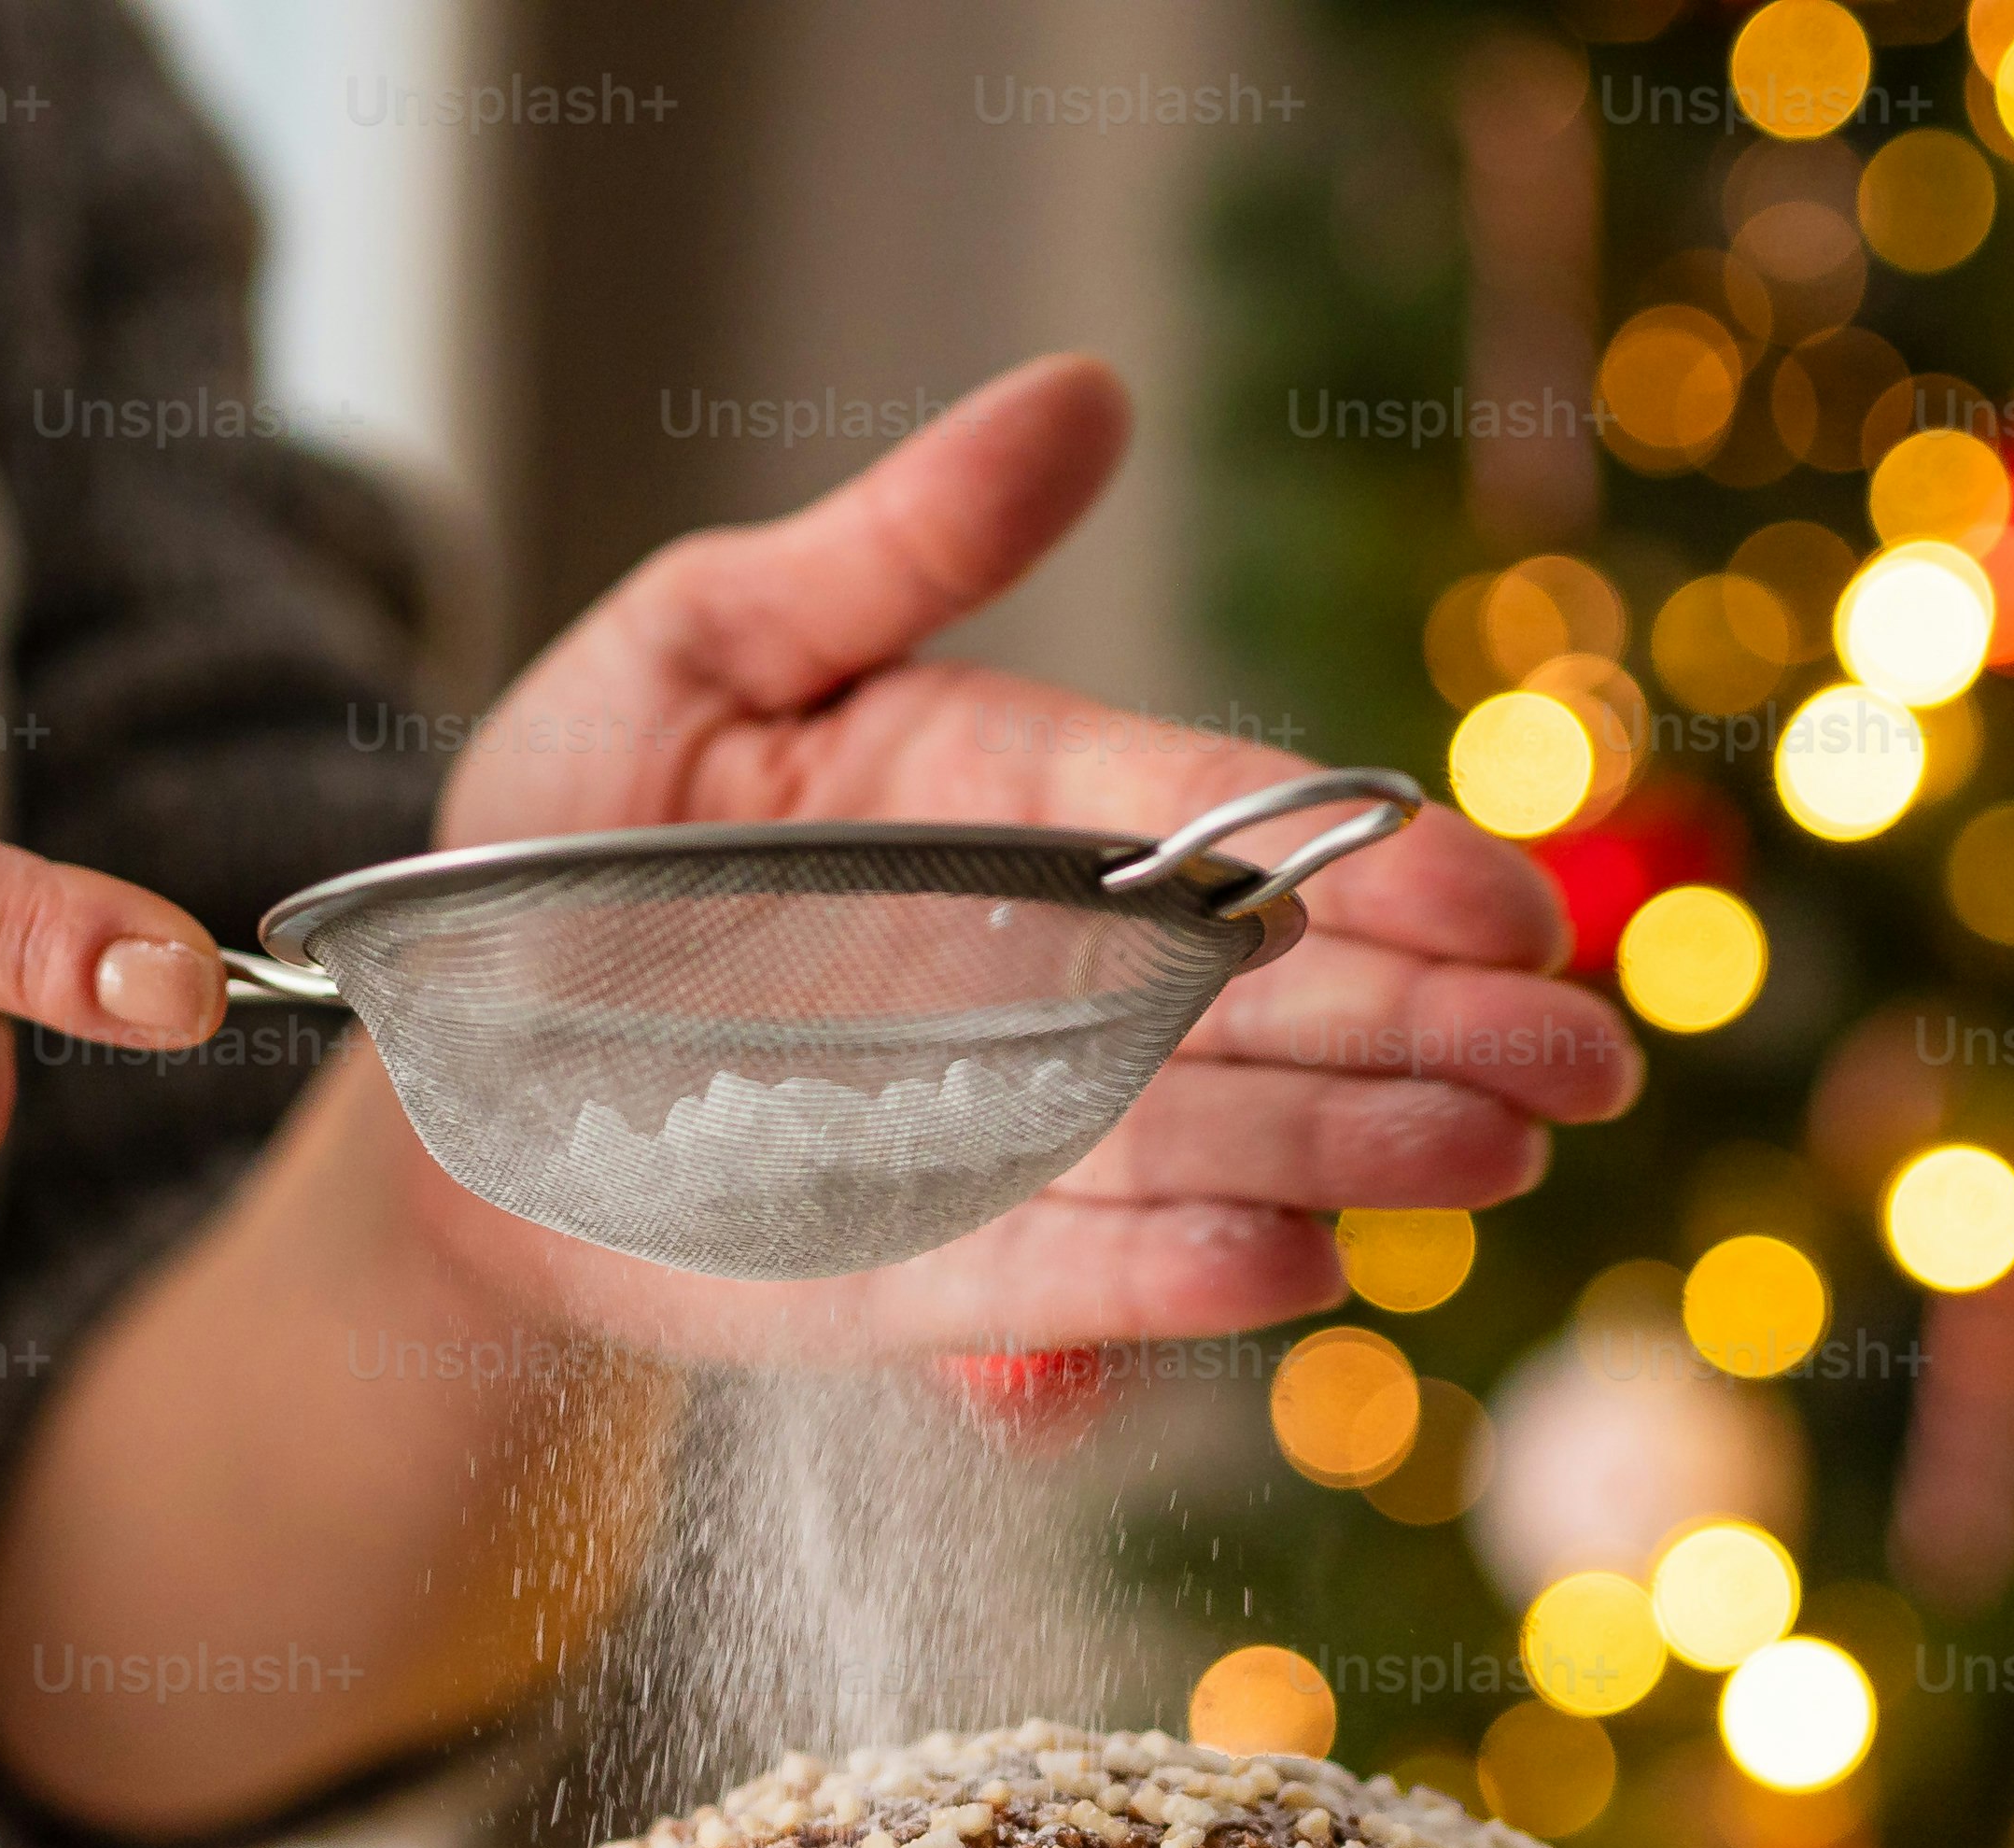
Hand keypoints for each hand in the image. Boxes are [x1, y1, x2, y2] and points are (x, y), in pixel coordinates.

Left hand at [403, 351, 1633, 1355]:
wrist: (435, 1056)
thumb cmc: (569, 826)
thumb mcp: (700, 643)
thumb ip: (892, 547)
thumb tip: (1085, 396)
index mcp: (1015, 802)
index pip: (1225, 830)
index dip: (1376, 872)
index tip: (1503, 912)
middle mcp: (1035, 979)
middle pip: (1262, 1008)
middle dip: (1429, 1039)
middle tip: (1578, 1072)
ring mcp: (985, 1133)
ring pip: (1195, 1146)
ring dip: (1344, 1156)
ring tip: (1483, 1167)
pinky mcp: (906, 1272)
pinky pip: (1046, 1281)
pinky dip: (1161, 1285)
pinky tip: (1294, 1272)